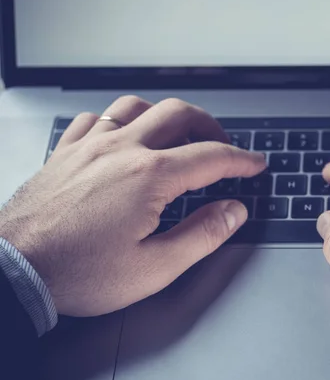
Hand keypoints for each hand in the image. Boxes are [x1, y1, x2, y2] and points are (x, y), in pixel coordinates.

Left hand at [0, 96, 265, 316]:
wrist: (13, 272)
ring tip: (177, 133)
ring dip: (165, 115)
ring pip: (136, 106)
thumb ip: (202, 235)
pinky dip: (118, 120)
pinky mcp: (65, 152)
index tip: (255, 164)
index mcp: (149, 176)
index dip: (242, 159)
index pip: (211, 157)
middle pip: (179, 115)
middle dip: (211, 126)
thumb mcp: (154, 267)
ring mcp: (90, 146)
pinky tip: (122, 135)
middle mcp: (121, 150)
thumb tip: (233, 210)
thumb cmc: (79, 273)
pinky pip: (95, 117)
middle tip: (223, 145)